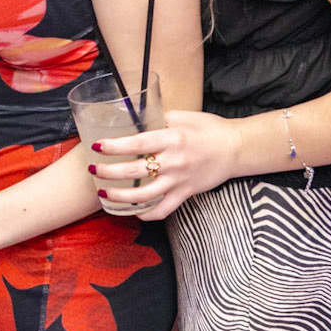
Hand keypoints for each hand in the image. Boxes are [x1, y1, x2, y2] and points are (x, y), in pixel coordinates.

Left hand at [89, 112, 239, 219]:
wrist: (236, 148)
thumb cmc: (209, 129)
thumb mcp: (183, 116)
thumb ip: (159, 119)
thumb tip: (134, 118)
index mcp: (172, 139)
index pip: (138, 144)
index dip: (115, 147)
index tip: (97, 146)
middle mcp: (174, 161)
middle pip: (135, 172)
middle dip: (109, 173)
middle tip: (93, 171)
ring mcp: (179, 180)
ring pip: (144, 196)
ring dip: (120, 197)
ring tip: (103, 193)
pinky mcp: (186, 193)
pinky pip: (163, 209)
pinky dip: (147, 214)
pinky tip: (133, 212)